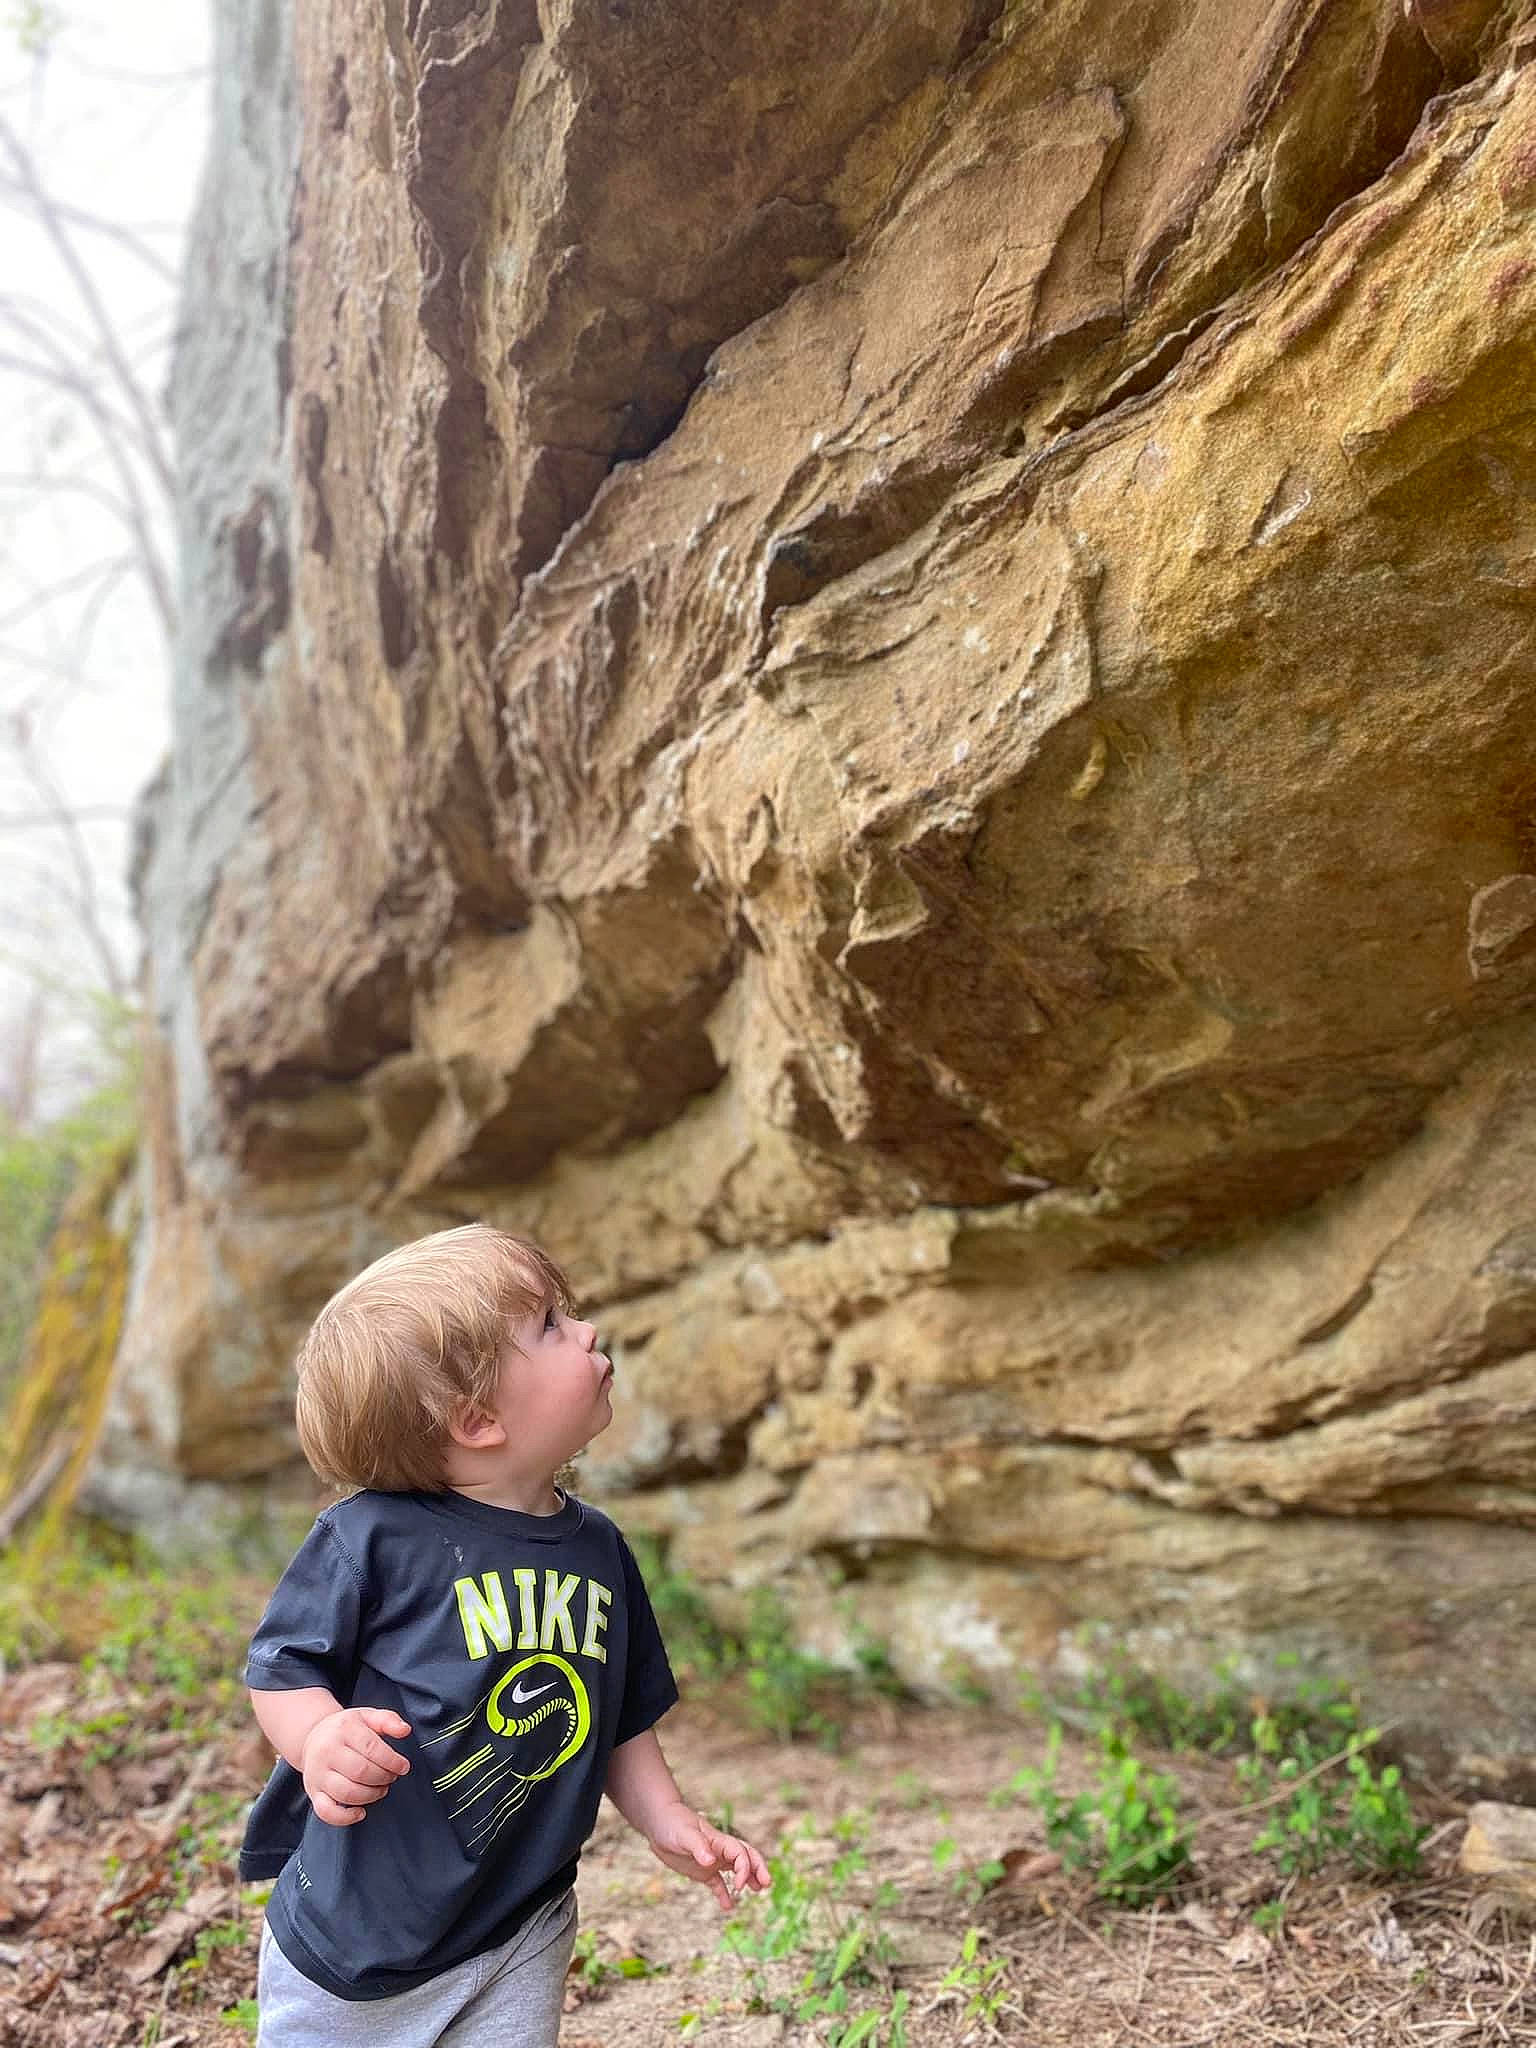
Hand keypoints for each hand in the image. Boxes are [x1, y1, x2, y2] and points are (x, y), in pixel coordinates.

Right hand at [300, 1707, 410, 1826]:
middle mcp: (327, 1751)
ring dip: (371, 1795)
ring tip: (380, 1789)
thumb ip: (388, 1720)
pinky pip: (326, 1812)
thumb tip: (405, 1730)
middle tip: (391, 1777)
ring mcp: (318, 1774)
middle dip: (383, 1778)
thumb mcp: (367, 1716)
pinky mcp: (314, 1792)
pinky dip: (345, 1817)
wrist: (313, 1737)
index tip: (403, 1767)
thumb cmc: (346, 1729)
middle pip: (361, 1771)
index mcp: (343, 1729)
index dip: (392, 1761)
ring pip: (347, 1792)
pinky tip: (361, 1812)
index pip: (371, 1748)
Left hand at [646, 1804, 771, 1910]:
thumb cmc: (672, 1823)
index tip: (739, 1885)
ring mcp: (712, 1861)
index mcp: (719, 1841)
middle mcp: (719, 1851)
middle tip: (766, 1884)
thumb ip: (698, 1846)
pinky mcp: (701, 1871)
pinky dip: (724, 1894)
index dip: (745, 1869)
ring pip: (735, 1870)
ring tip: (757, 1891)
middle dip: (758, 1869)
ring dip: (747, 1879)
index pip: (741, 1854)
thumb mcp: (684, 1834)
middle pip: (746, 1858)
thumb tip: (710, 1861)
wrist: (658, 1823)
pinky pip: (717, 1883)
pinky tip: (728, 1906)